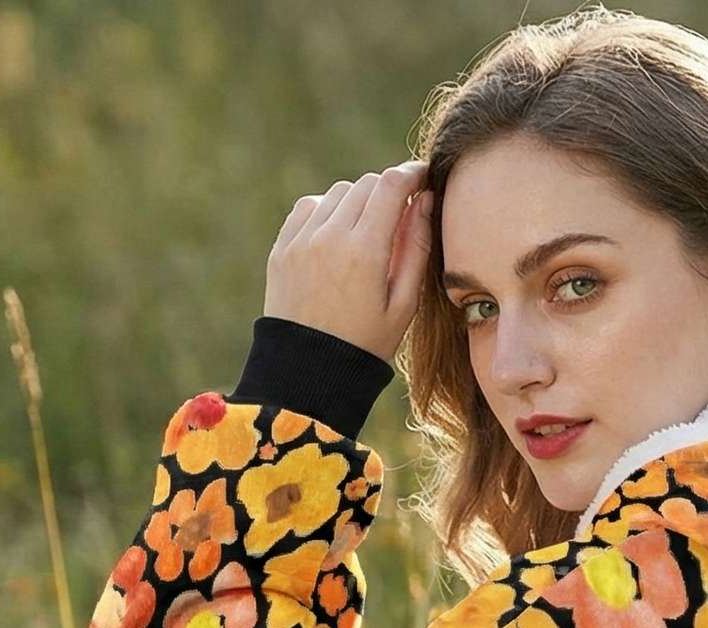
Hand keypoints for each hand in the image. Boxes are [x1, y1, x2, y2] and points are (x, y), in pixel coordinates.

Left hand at [262, 159, 434, 364]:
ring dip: (357, 202)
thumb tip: (424, 201)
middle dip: (386, 191)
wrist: (309, 373)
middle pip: (365, 184)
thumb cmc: (365, 345)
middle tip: (398, 213)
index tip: (422, 177)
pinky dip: (327, 211)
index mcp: (365, 251)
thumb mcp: (403, 305)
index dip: (411, 174)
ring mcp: (301, 240)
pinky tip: (337, 238)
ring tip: (367, 232)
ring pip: (337, 193)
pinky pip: (308, 208)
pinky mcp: (283, 248)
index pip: (390, 186)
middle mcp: (330, 236)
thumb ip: (416, 249)